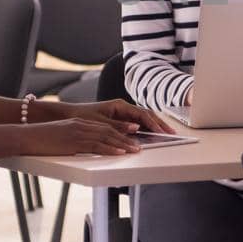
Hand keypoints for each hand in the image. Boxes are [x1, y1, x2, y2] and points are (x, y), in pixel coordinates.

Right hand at [24, 117, 141, 155]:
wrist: (26, 136)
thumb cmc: (39, 139)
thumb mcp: (60, 137)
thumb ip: (72, 140)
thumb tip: (80, 148)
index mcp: (78, 124)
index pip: (103, 127)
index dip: (119, 132)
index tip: (131, 137)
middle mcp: (81, 126)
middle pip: (109, 130)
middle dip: (126, 138)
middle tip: (138, 145)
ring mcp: (78, 133)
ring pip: (106, 137)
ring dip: (123, 144)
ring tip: (135, 150)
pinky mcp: (74, 141)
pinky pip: (96, 145)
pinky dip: (111, 149)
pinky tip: (120, 152)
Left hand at [58, 99, 173, 134]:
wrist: (71, 115)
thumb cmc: (83, 117)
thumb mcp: (100, 123)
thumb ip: (119, 126)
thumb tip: (136, 128)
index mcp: (120, 105)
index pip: (142, 114)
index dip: (152, 124)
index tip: (160, 132)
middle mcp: (123, 108)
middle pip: (147, 115)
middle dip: (160, 124)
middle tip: (171, 133)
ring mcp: (123, 113)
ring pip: (144, 119)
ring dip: (155, 126)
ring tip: (166, 134)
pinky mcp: (121, 120)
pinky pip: (137, 123)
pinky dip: (146, 129)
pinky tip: (153, 135)